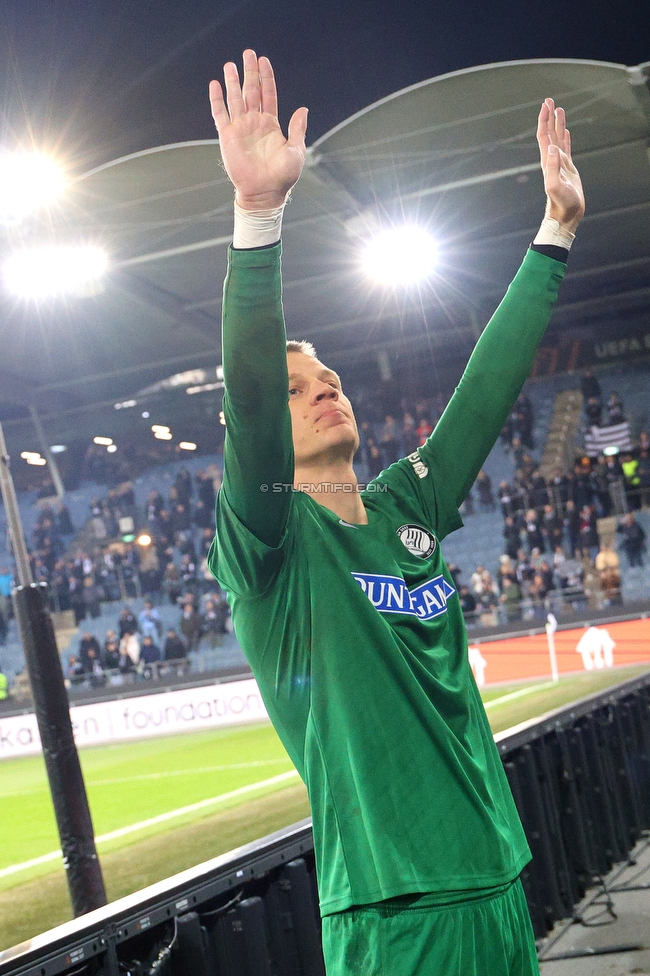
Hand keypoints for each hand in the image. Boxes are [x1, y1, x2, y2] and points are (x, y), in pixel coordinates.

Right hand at [209, 50, 307, 210]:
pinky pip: (220, 114)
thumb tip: (303, 109)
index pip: (268, 94)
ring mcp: (240, 128)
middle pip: (251, 91)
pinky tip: (215, 85)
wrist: (264, 193)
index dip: (266, 77)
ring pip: (235, 99)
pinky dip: (217, 100)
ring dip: (232, 81)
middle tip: (248, 53)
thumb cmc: (283, 176)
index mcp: (272, 124)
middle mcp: (255, 122)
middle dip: (249, 72)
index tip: (264, 60)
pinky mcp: (227, 136)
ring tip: (230, 65)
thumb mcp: (296, 150)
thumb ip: (297, 129)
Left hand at [537, 98, 584, 233]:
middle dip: (548, 116)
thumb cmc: (561, 203)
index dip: (543, 119)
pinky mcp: (568, 169)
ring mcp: (560, 163)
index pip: (543, 135)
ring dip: (557, 124)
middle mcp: (552, 160)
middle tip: (549, 100)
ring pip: (558, 138)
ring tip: (558, 109)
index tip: (546, 105)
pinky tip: (566, 132)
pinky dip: (566, 138)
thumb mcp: (555, 186)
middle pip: (549, 133)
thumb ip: (552, 168)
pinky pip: (566, 148)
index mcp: (547, 161)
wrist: (566, 215)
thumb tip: (552, 147)